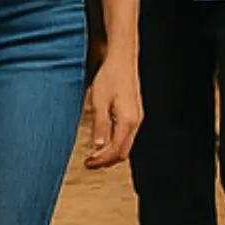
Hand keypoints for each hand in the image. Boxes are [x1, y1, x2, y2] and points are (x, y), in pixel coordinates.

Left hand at [85, 52, 141, 169]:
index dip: (101, 160)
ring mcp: (136, 119)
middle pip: (123, 152)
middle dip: (106, 160)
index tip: (88, 163)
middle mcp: (135, 123)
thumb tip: (97, 146)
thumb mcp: (99, 102)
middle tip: (89, 162)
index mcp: (127, 121)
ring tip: (94, 154)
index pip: (115, 150)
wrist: (122, 61)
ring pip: (125, 145)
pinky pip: (125, 136)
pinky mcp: (134, 115)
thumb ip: (100, 126)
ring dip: (110, 153)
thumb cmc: (110, 78)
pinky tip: (103, 140)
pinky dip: (114, 143)